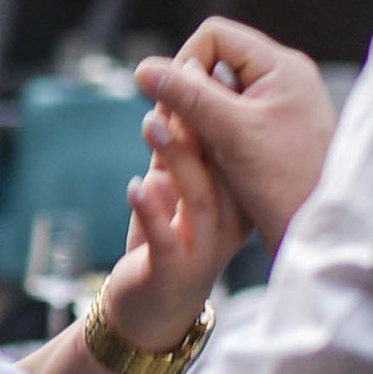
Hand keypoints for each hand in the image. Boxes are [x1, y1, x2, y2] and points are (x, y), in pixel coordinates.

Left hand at [93, 95, 248, 352]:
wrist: (148, 310)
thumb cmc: (162, 239)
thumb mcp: (170, 185)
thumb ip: (175, 146)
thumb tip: (173, 87)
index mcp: (235, 195)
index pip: (234, 145)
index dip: (218, 105)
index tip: (199, 63)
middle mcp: (228, 220)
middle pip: (225, 165)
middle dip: (203, 120)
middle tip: (182, 80)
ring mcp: (205, 247)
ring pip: (201, 198)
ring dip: (178, 157)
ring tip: (153, 124)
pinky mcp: (175, 270)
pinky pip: (167, 239)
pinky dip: (152, 211)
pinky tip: (137, 186)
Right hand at [134, 16, 337, 251]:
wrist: (321, 235)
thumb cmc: (287, 184)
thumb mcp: (231, 134)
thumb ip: (187, 97)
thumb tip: (143, 68)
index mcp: (281, 67)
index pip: (214, 37)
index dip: (184, 64)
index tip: (173, 104)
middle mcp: (282, 81)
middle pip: (213, 65)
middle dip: (188, 96)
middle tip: (181, 134)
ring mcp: (277, 109)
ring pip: (216, 97)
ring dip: (196, 122)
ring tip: (199, 155)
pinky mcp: (271, 137)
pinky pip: (227, 123)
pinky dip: (210, 140)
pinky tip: (212, 167)